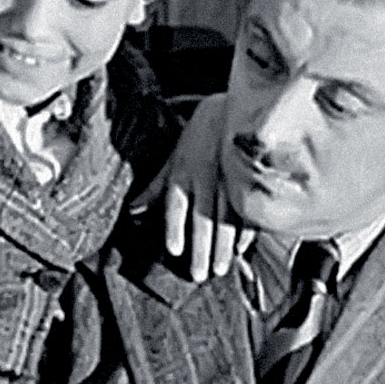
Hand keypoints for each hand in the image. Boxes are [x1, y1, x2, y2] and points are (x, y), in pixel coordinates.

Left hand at [137, 94, 253, 283]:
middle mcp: (206, 174)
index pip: (177, 203)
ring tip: (220, 269)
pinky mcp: (251, 177)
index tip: (175, 251)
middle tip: (199, 275)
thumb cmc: (197, 140)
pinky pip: (250, 206)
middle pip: (203, 217)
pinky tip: (243, 249)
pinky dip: (247, 229)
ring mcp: (231, 176)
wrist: (230, 108)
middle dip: (202, 248)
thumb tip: (134, 210)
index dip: (175, 227)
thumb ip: (156, 188)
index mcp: (183, 171)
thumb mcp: (173, 160)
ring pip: (227, 216)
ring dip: (224, 246)